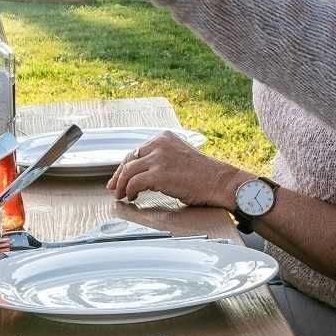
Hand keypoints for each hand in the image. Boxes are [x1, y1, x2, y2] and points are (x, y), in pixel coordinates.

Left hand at [109, 135, 248, 210]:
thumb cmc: (204, 174)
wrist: (220, 181)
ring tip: (121, 195)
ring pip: (128, 171)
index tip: (119, 176)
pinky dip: (129, 191)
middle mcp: (159, 144)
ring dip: (121, 185)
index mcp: (164, 137)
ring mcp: (158, 158)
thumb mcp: (180, 156)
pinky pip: (134, 183)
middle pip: (129, 159)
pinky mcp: (158, 174)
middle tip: (114, 187)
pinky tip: (132, 197)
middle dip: (119, 176)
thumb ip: (161, 159)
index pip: (137, 151)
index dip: (125, 166)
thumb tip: (140, 172)